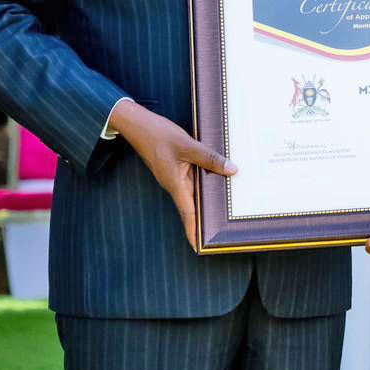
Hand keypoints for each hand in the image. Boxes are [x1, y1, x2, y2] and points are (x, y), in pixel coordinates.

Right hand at [112, 98, 234, 252]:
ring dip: (205, 200)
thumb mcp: (187, 145)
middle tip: (218, 231)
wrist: (137, 123)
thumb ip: (210, 158)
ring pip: (193, 191)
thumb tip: (231, 169)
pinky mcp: (175, 167)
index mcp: (175, 183)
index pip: (187, 213)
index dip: (193, 230)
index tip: (199, 246)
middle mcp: (174, 183)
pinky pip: (192, 179)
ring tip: (224, 209)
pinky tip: (216, 178)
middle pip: (192, 206)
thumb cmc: (158, 134)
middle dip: (203, 218)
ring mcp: (174, 176)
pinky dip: (203, 182)